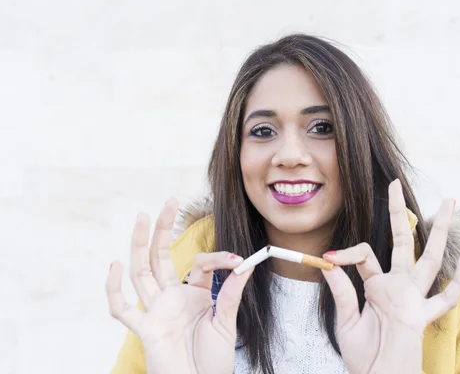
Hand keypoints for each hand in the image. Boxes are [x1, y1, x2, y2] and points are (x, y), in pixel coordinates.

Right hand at [105, 198, 252, 373]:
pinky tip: (114, 265)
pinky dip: (113, 289)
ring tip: (142, 216)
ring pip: (141, 272)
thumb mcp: (226, 324)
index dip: (219, 257)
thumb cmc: (212, 363)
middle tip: (169, 201)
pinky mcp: (144, 328)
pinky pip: (121, 309)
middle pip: (162, 256)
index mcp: (194, 295)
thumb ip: (231, 295)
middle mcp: (172, 298)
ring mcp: (155, 311)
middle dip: (163, 229)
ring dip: (139, 244)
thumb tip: (247, 264)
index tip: (238, 260)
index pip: (201, 265)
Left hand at [322, 180, 459, 373]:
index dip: (346, 251)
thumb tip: (328, 262)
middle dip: (399, 213)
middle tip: (396, 185)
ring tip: (449, 203)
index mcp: (377, 286)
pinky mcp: (424, 316)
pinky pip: (447, 298)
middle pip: (402, 242)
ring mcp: (414, 298)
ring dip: (439, 231)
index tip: (328, 256)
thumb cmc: (364, 356)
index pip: (364, 255)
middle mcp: (398, 286)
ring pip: (429, 259)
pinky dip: (459, 279)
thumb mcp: (346, 320)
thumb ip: (342, 291)